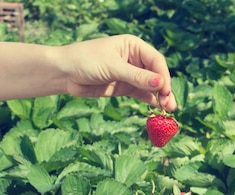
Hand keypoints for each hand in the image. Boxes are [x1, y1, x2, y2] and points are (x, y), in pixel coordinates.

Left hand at [58, 34, 176, 110]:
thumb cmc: (86, 61)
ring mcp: (130, 74)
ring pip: (151, 86)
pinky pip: (142, 94)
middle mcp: (135, 59)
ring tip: (168, 109)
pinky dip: (150, 100)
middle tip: (170, 103)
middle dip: (164, 88)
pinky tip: (158, 107)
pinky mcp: (125, 87)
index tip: (165, 90)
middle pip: (156, 74)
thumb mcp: (113, 67)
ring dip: (159, 97)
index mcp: (133, 46)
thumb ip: (137, 76)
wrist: (64, 73)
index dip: (162, 75)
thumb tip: (160, 83)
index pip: (155, 60)